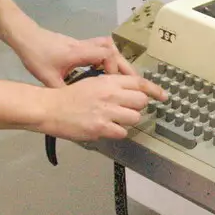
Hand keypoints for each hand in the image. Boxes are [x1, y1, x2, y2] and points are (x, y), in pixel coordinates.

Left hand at [14, 27, 137, 87]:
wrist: (26, 36)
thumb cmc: (36, 55)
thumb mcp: (47, 77)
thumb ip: (62, 91)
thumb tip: (74, 109)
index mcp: (78, 53)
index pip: (105, 55)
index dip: (113, 68)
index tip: (113, 82)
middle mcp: (85, 46)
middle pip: (113, 50)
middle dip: (125, 66)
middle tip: (136, 83)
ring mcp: (84, 44)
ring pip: (110, 48)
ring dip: (119, 61)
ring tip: (125, 79)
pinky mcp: (81, 45)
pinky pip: (103, 50)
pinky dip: (110, 60)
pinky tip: (108, 73)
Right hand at [40, 74, 165, 140]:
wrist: (50, 108)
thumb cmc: (70, 96)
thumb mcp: (92, 83)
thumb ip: (112, 86)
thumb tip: (130, 92)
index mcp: (109, 81)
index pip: (139, 83)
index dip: (155, 90)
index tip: (163, 96)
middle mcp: (111, 95)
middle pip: (141, 102)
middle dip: (137, 107)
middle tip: (125, 109)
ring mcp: (107, 112)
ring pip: (134, 118)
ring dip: (127, 120)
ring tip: (113, 120)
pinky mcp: (101, 128)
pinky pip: (122, 132)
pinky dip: (117, 132)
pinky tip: (106, 128)